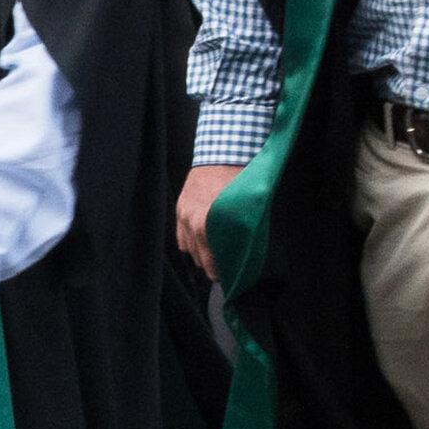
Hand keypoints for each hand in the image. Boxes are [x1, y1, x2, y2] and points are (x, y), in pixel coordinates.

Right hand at [178, 157, 241, 271]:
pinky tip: (201, 242)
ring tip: (213, 256)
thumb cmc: (241, 179)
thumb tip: (246, 253)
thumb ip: (243, 231)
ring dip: (201, 254)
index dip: (223, 273)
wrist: (222, 151)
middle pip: (200, 259)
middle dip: (213, 266)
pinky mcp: (180, 208)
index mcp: (208, 225)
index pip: (213, 262)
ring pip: (189, 250)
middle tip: (224, 269)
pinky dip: (191, 242)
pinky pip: (181, 237)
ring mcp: (184, 215)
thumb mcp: (248, 207)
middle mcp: (193, 223)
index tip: (230, 277)